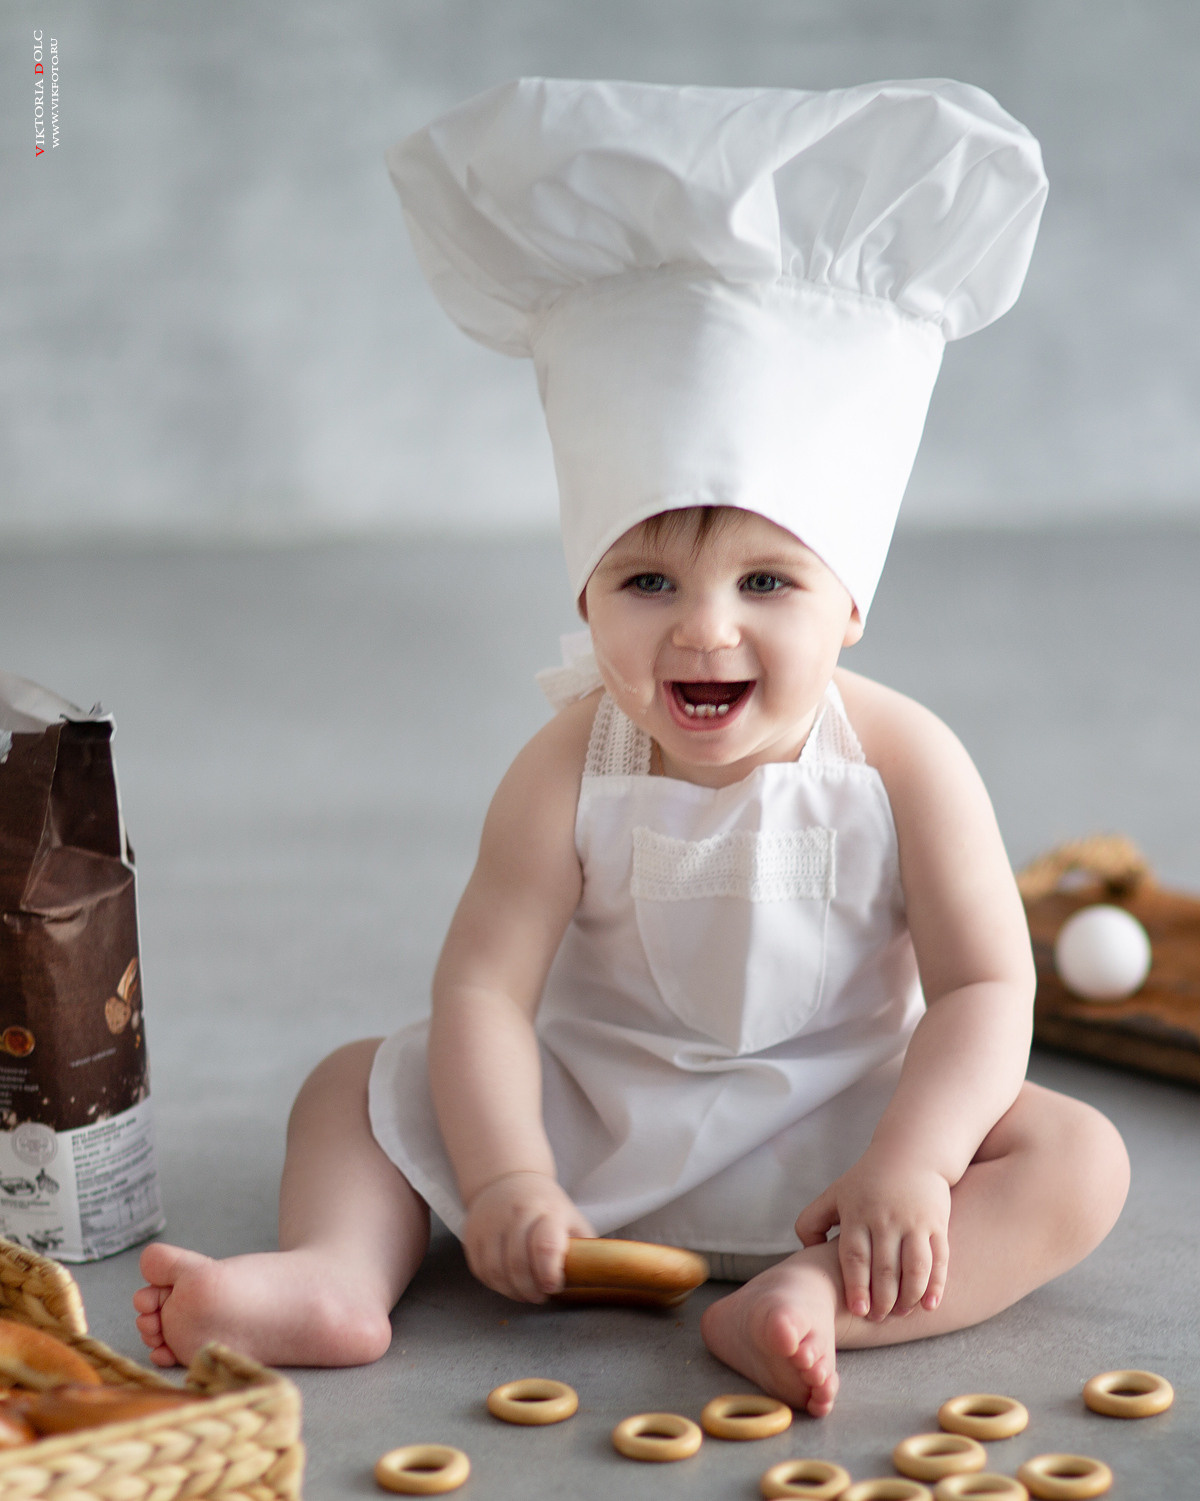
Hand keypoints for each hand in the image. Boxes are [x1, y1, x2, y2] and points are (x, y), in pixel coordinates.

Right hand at [462, 1171, 594, 1302]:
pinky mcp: (472, 1235)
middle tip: (540, 1296)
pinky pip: (481, 1270)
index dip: (548, 1272)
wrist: (506, 1180)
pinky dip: (495, 1284)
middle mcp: (515, 1214)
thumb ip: (584, 1247)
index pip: (545, 1244)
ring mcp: (489, 1223)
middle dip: (531, 1289)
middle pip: (517, 1263)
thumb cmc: (546, 1207)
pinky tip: (508, 1283)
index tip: (553, 1287)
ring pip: (496, 1270)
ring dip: (512, 1291)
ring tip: (525, 1293)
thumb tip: (598, 1278)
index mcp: (546, 1210)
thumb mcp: (571, 1218)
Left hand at [794, 1148, 950, 1321]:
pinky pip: (939, 1259)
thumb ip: (812, 1220)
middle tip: (877, 1317)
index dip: (856, 1286)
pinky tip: (929, 1304)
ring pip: (914, 1268)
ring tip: (901, 1312)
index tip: (858, 1310)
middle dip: (882, 1299)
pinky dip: (936, 1285)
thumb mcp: (834, 1194)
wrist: (910, 1153)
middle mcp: (886, 1218)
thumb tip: (808, 1251)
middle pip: (885, 1268)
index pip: (855, 1256)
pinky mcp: (937, 1223)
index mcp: (857, 1213)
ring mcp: (914, 1221)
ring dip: (909, 1296)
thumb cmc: (867, 1180)